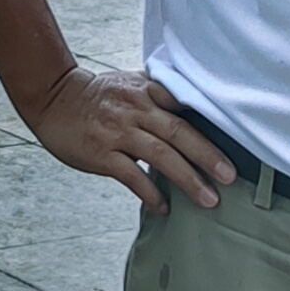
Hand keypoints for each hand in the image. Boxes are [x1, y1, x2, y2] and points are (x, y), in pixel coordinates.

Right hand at [21, 64, 230, 213]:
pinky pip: (131, 176)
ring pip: (160, 156)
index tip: (236, 140)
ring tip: (209, 200)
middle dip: (207, 155)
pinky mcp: (101, 153)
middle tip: (230, 177)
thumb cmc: (97, 94)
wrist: (53, 97)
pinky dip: (150, 193)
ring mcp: (118, 131)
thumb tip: (197, 109)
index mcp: (146, 90)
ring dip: (188, 179)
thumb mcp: (130, 83)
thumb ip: (160, 94)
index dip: (211, 122)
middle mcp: (135, 109)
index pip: (185, 104)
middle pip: (179, 132)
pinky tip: (164, 207)